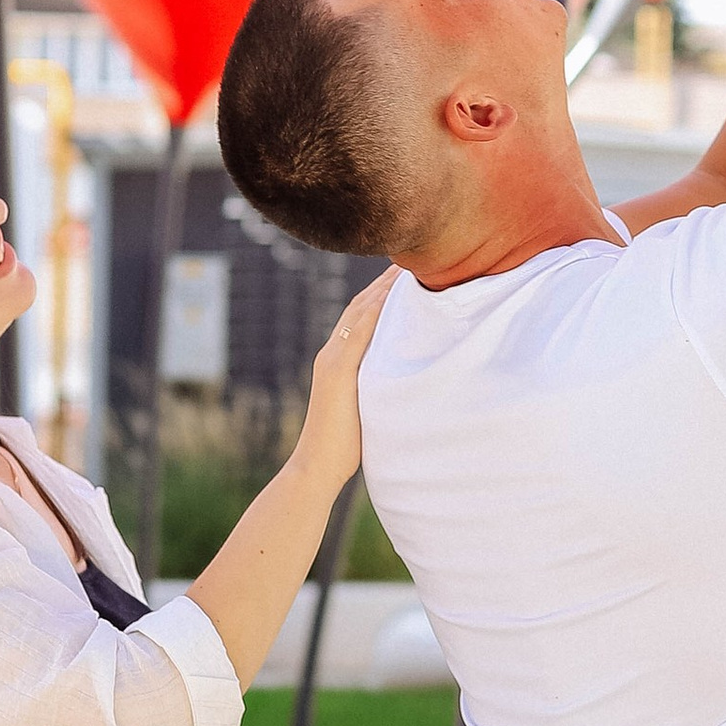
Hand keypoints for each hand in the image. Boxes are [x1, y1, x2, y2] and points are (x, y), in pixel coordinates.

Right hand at [295, 266, 396, 484]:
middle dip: (383, 282)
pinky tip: (392, 295)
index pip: (362, 317)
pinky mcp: (336, 371)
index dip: (381, 294)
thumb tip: (400, 384)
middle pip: (361, 306)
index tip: (403, 276)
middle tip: (408, 259)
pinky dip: (375, 311)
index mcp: (339, 361)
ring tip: (405, 267)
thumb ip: (375, 388)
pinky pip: (359, 333)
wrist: (317, 465)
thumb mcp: (364, 408)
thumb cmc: (344, 446)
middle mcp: (332, 354)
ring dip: (382, 288)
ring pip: (360, 313)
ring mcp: (332, 361)